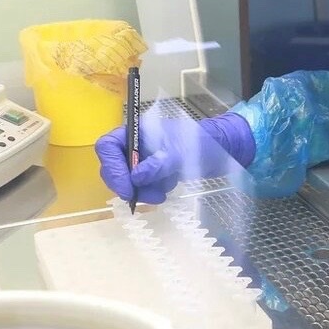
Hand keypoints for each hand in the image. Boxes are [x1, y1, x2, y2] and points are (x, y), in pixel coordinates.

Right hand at [95, 108, 254, 204]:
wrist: (220, 151)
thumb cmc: (201, 143)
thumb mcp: (181, 153)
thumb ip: (158, 164)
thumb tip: (135, 177)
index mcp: (136, 130)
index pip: (108, 146)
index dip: (112, 167)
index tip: (126, 188)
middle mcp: (134, 144)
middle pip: (113, 167)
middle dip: (126, 185)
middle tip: (142, 197)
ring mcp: (142, 159)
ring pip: (127, 181)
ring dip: (141, 191)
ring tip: (162, 193)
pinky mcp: (151, 172)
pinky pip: (141, 187)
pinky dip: (151, 191)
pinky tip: (168, 187)